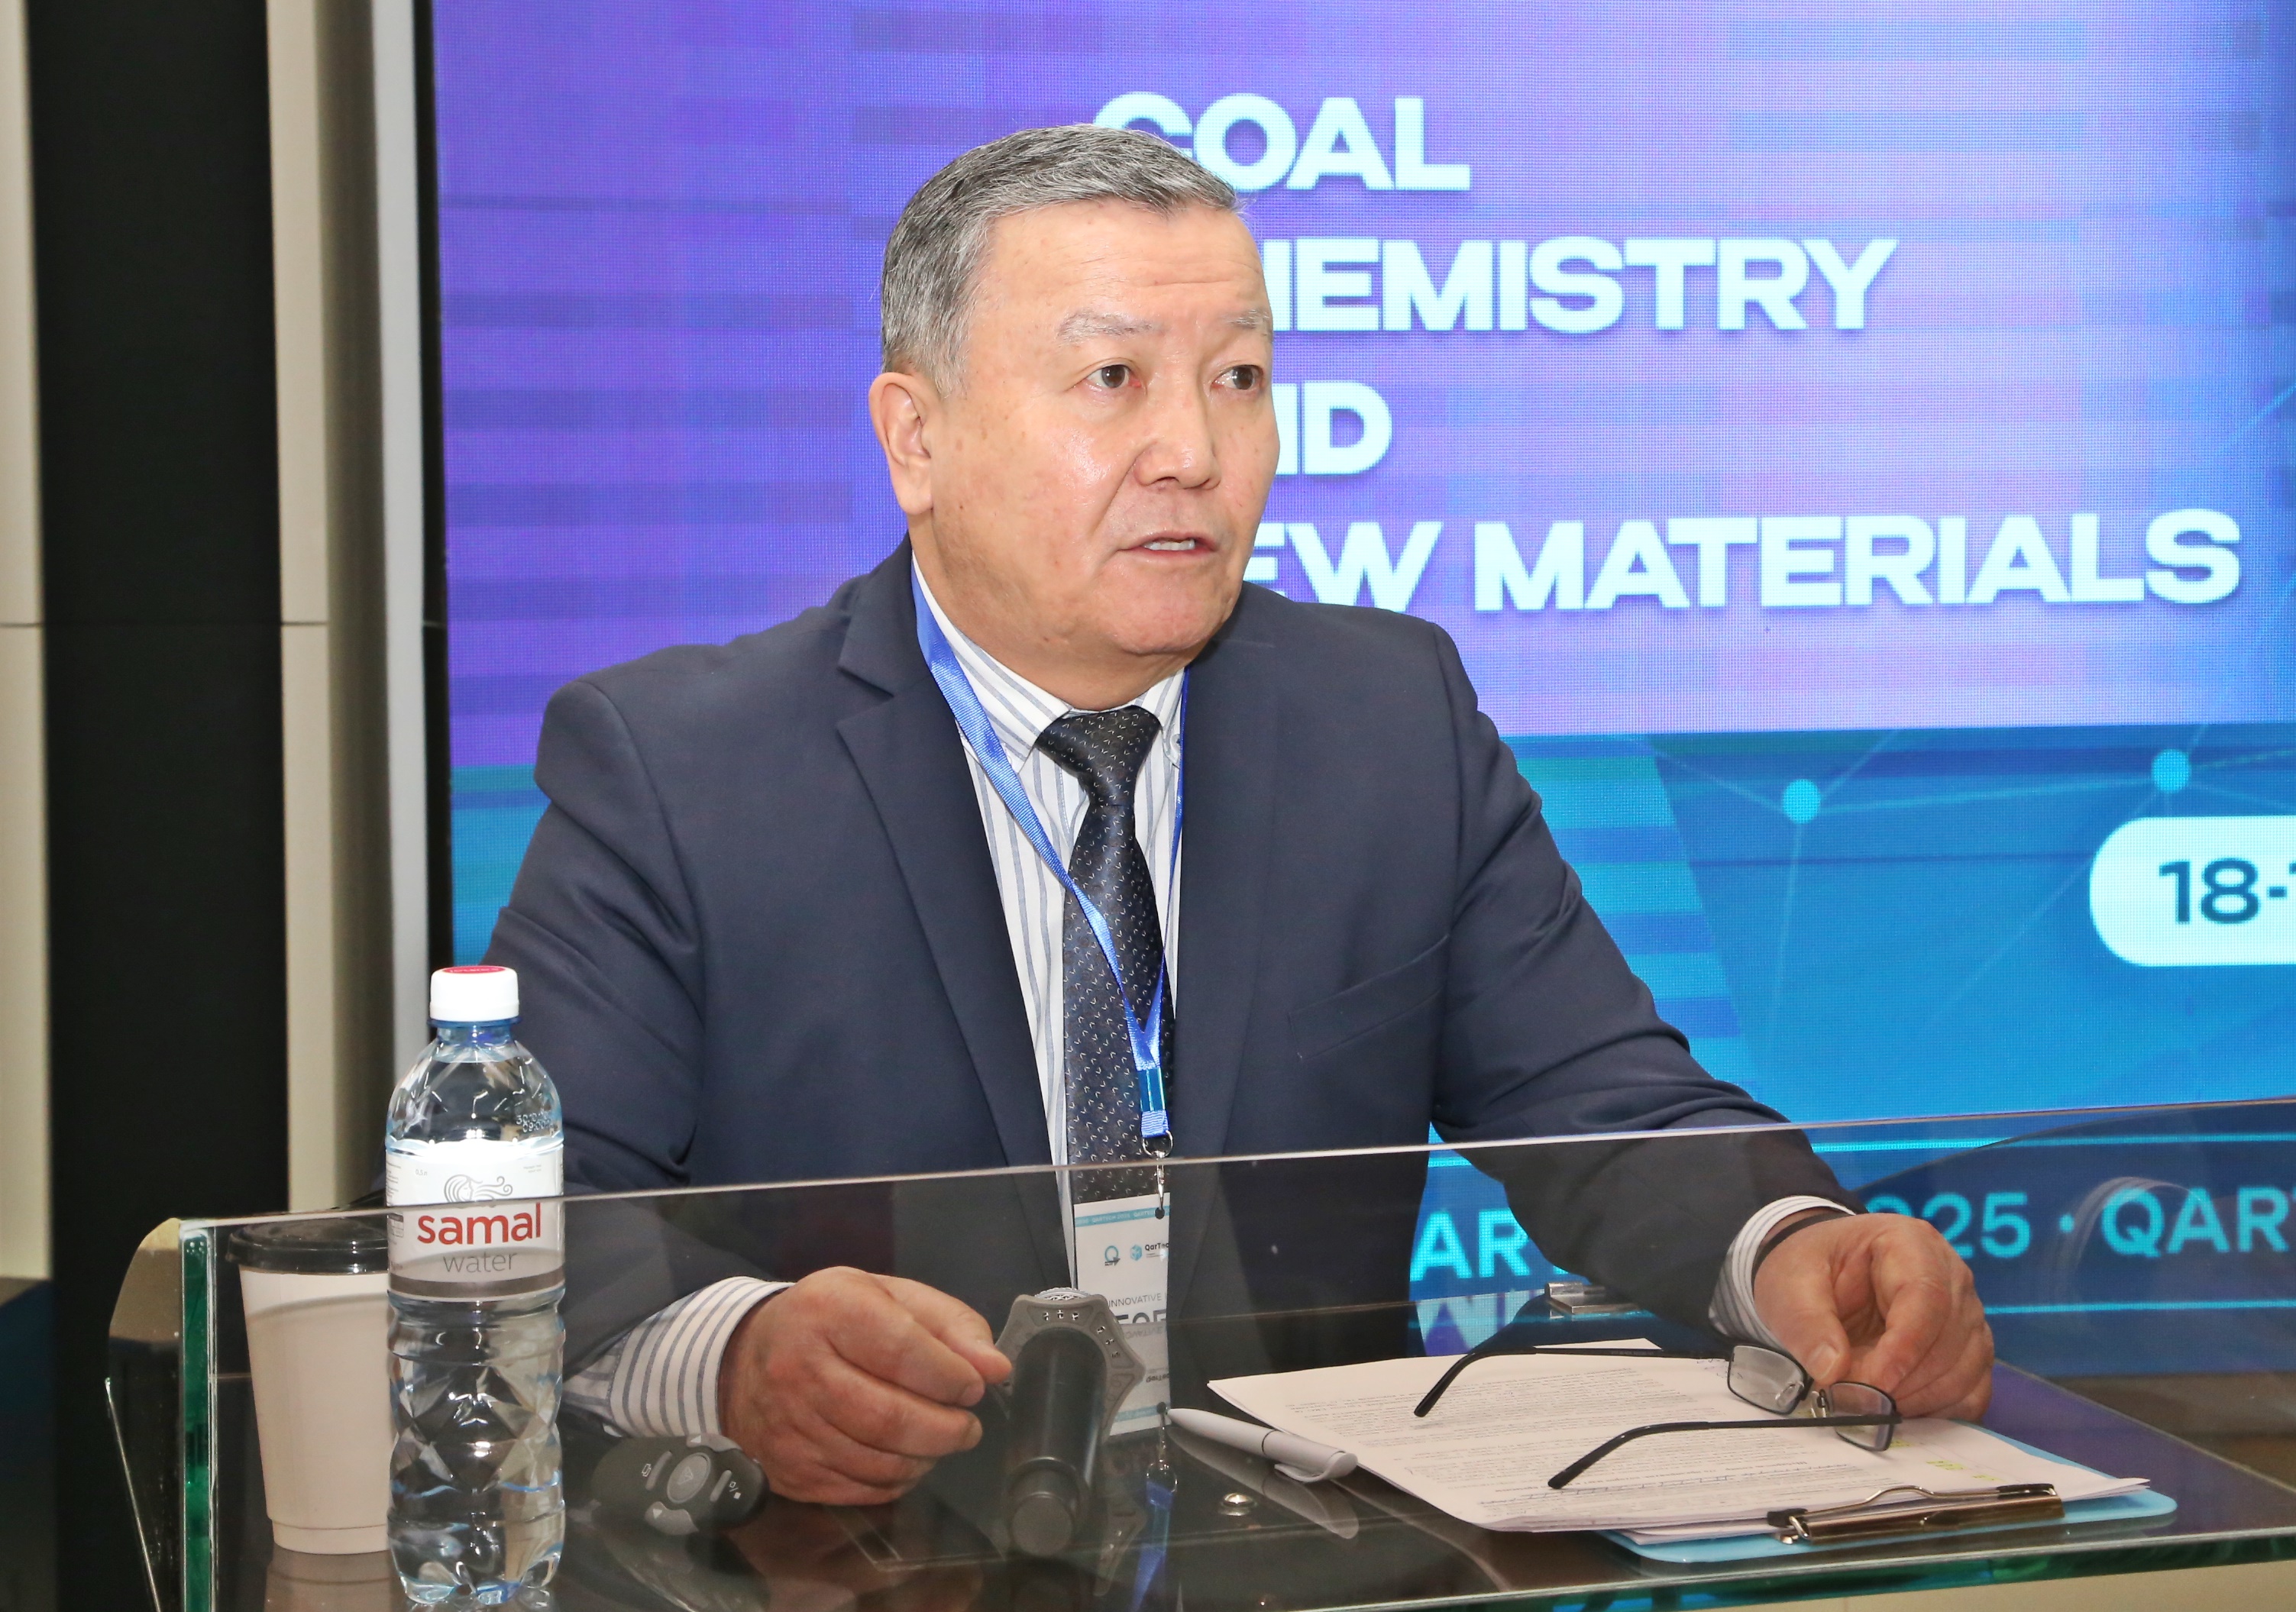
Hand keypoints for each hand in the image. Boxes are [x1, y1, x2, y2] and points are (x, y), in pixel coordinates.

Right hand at [717, 1267, 1012, 1504]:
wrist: (748, 1358)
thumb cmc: (834, 1319)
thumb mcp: (890, 1296)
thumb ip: (950, 1325)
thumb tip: (996, 1368)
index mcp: (828, 1310)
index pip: (901, 1351)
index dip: (950, 1376)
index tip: (975, 1385)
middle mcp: (799, 1369)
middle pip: (890, 1417)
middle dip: (947, 1428)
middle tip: (967, 1425)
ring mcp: (789, 1426)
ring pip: (878, 1461)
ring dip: (926, 1456)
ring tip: (939, 1438)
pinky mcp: (789, 1470)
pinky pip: (860, 1489)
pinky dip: (897, 1480)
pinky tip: (905, 1456)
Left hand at [1752, 1213, 1993, 1420]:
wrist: (1822, 1274)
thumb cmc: (1809, 1269)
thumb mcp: (1789, 1285)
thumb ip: (1805, 1324)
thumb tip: (1832, 1372)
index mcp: (1910, 1242)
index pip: (1926, 1297)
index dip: (1903, 1348)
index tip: (1871, 1384)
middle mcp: (1951, 1274)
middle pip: (1951, 1337)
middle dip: (1904, 1379)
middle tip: (1855, 1398)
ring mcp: (1967, 1313)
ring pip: (1968, 1368)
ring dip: (1920, 1397)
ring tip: (1869, 1401)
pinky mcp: (1969, 1350)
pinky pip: (1973, 1390)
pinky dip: (1940, 1410)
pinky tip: (1900, 1409)